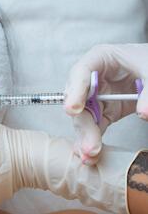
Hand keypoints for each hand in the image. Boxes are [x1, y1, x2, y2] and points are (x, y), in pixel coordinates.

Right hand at [64, 44, 146, 164]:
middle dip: (83, 124)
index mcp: (99, 58)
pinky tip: (90, 154)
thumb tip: (144, 113)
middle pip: (78, 101)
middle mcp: (92, 79)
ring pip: (83, 118)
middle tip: (89, 143)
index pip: (81, 72)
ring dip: (85, 137)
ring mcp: (96, 96)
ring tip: (90, 154)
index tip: (73, 109)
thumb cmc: (147, 59)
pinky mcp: (103, 111)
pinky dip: (92, 140)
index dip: (76, 90)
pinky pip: (94, 127)